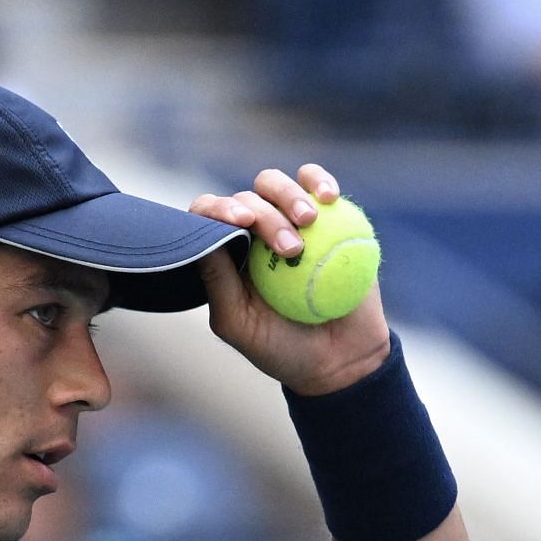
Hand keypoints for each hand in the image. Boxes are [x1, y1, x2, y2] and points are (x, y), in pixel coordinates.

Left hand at [189, 163, 390, 395]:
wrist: (340, 358)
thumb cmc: (282, 348)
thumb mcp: (239, 325)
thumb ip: (217, 283)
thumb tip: (200, 239)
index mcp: (226, 253)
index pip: (209, 216)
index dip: (217, 208)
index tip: (241, 221)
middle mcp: (252, 232)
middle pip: (246, 197)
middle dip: (266, 215)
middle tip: (291, 248)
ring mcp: (287, 220)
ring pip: (275, 184)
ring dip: (289, 195)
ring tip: (309, 222)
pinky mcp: (325, 215)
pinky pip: (316, 184)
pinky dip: (319, 182)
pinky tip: (328, 197)